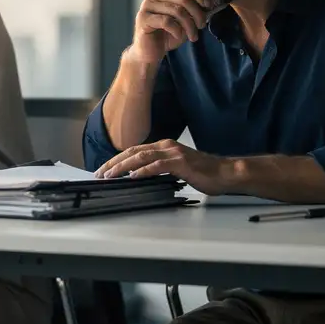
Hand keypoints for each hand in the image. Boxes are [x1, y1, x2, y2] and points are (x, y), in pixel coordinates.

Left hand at [95, 139, 229, 194]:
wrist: (225, 173)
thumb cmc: (203, 173)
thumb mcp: (176, 168)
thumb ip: (160, 169)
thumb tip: (140, 177)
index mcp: (163, 146)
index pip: (134, 151)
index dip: (117, 160)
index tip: (104, 170)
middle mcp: (166, 146)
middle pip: (132, 151)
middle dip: (113, 163)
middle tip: (100, 173)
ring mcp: (173, 153)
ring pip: (141, 156)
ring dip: (122, 166)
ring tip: (110, 175)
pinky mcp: (180, 163)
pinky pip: (157, 165)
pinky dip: (143, 170)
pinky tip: (133, 176)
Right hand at [127, 0, 218, 64]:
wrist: (150, 52)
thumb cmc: (169, 34)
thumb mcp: (186, 19)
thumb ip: (196, 8)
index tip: (210, 5)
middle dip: (197, 13)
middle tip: (202, 25)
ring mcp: (147, 5)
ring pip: (177, 10)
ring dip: (190, 25)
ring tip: (193, 36)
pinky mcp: (143, 18)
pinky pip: (167, 21)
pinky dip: (177, 31)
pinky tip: (179, 37)